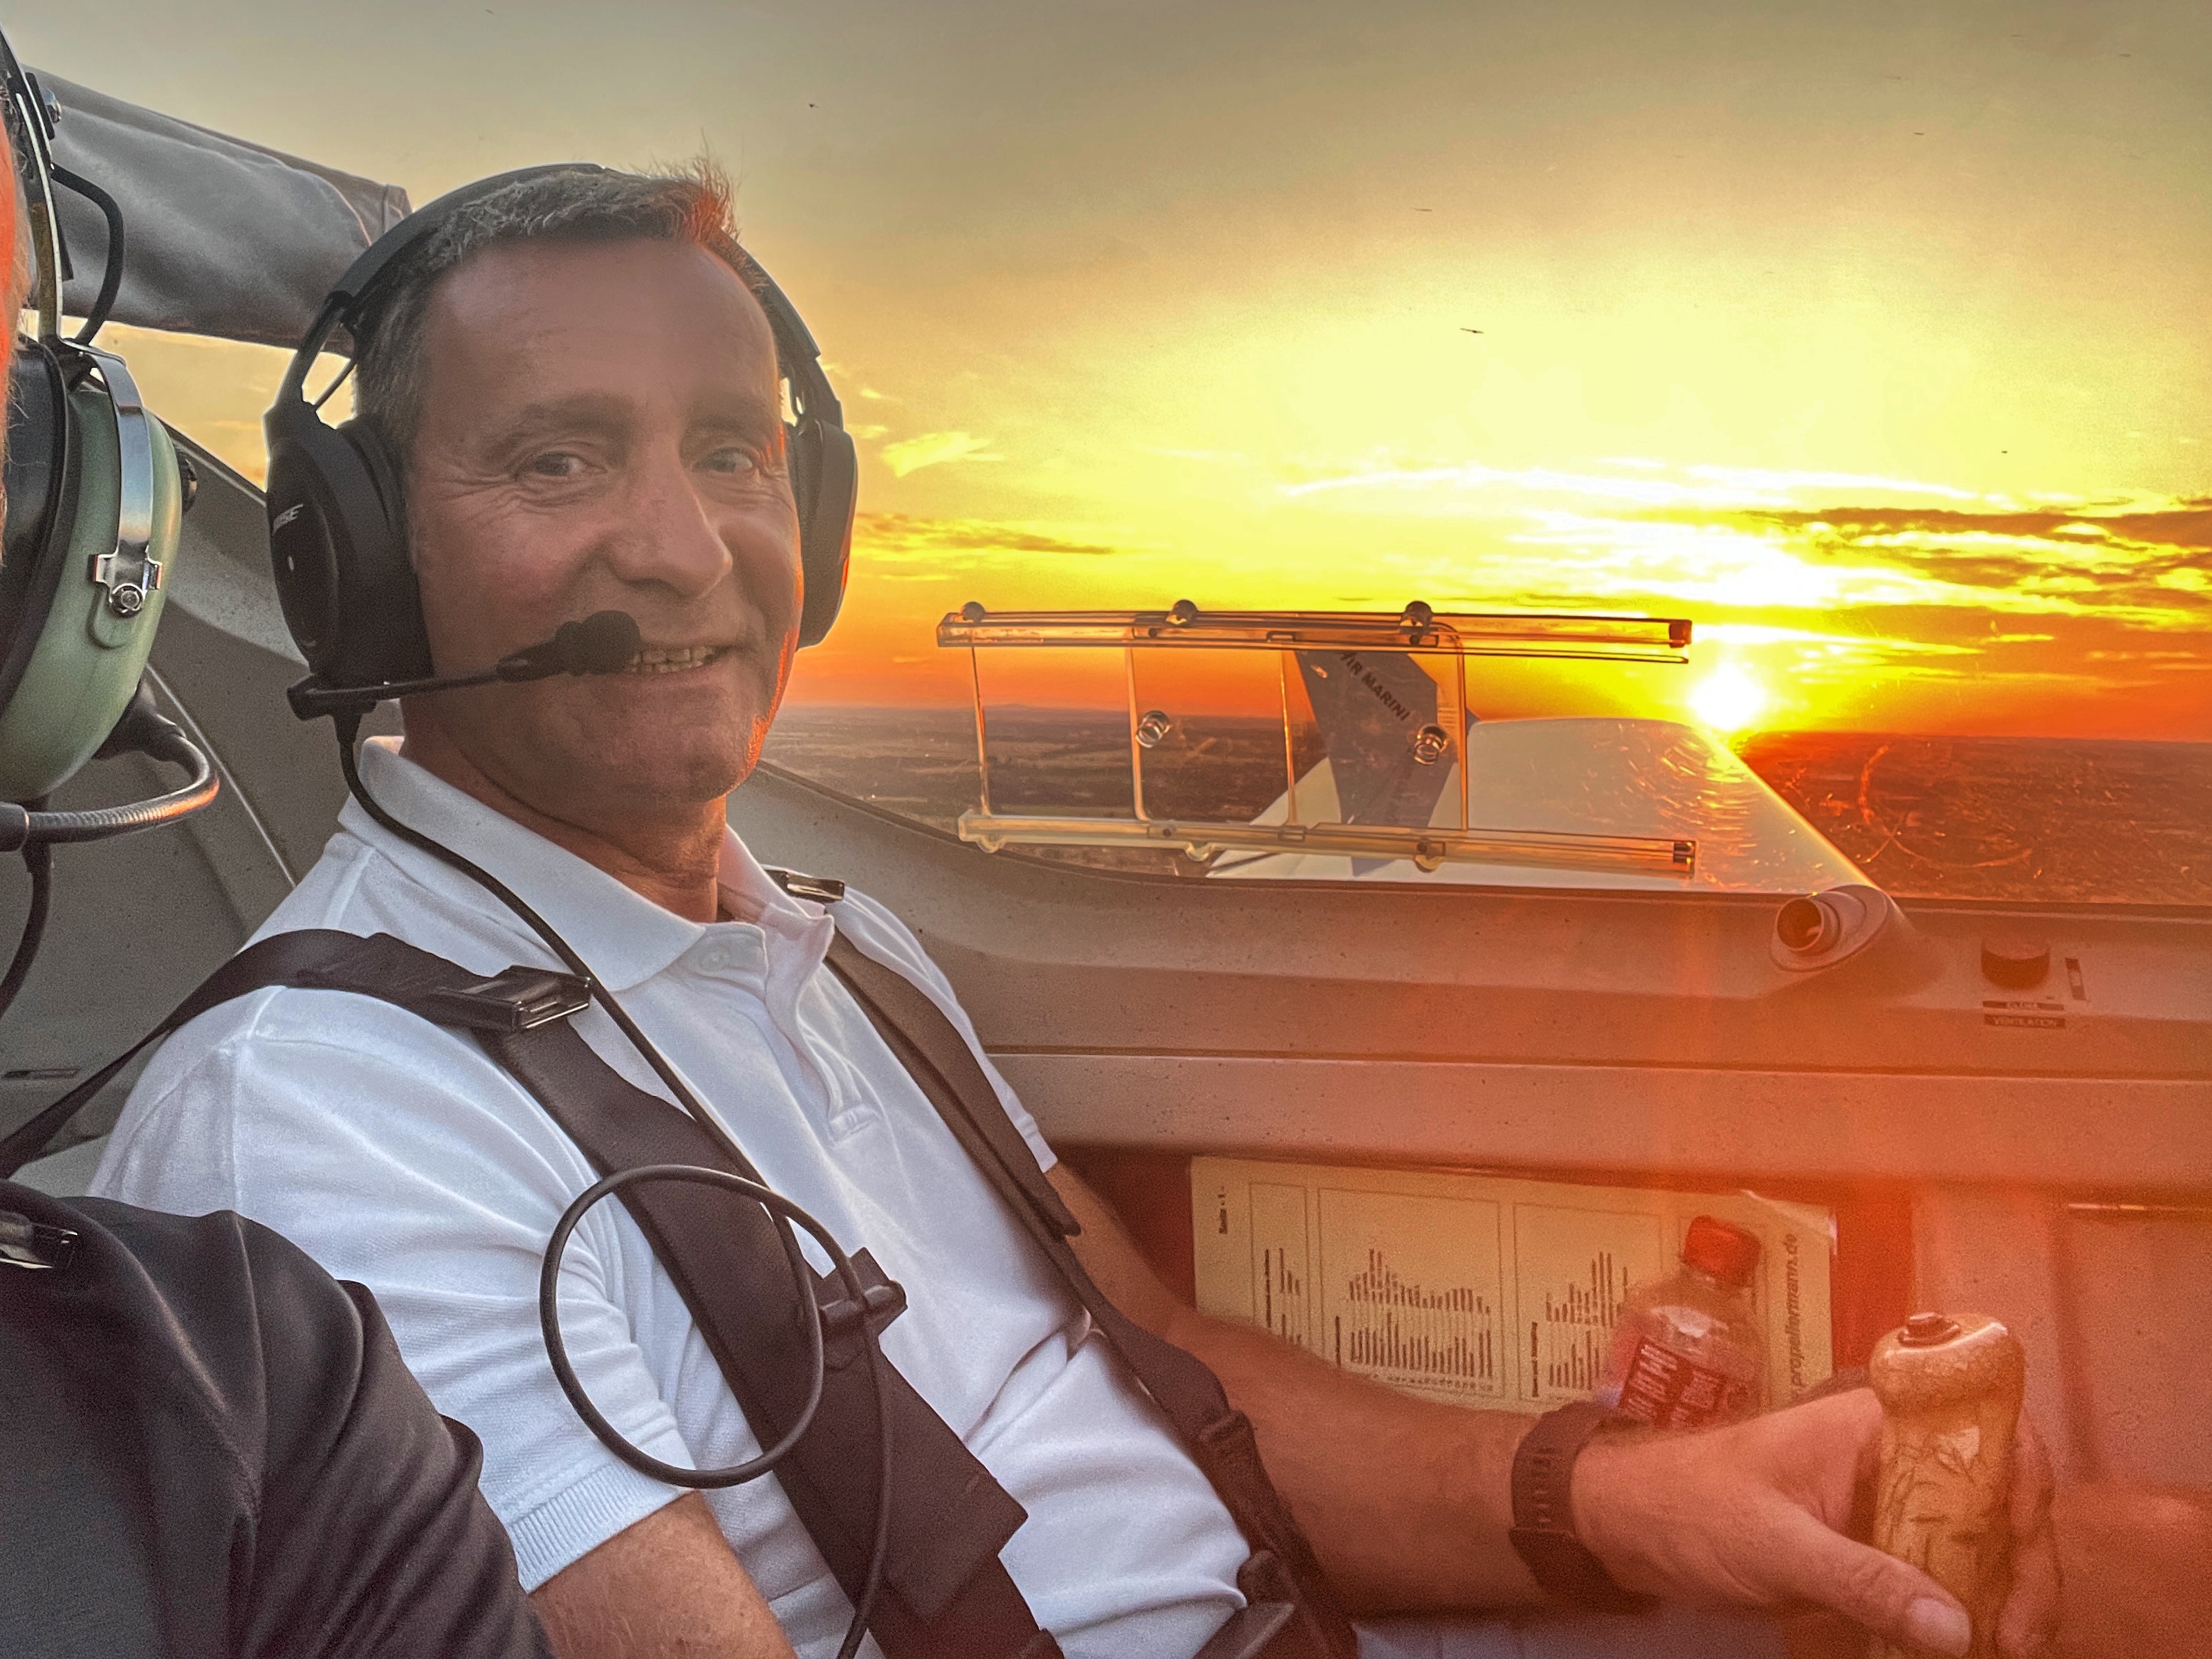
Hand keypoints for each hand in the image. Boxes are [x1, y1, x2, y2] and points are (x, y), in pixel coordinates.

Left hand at [1571, 1389, 2058, 1656]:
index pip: (1982, 1427)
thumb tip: (1959, 1627)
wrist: (1632, 1525)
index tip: (2024, 1545)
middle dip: (2024, 1563)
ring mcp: (1887, 1505)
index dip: (2024, 1479)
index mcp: (1874, 1425)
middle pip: (1995, 1497)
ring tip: (2009, 1649)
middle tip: (2022, 1636)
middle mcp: (1894, 1458)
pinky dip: (1963, 1612)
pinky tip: (1971, 1648)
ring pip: (1977, 1542)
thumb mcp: (1775, 1544)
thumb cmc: (1692, 1508)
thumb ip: (1863, 1580)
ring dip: (2003, 1594)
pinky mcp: (1873, 1551)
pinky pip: (1940, 1576)